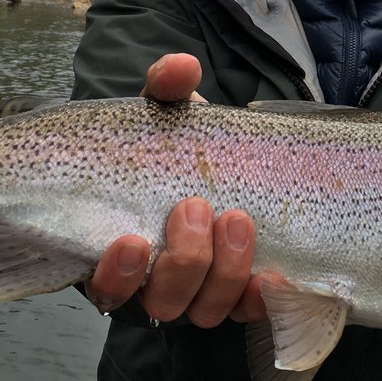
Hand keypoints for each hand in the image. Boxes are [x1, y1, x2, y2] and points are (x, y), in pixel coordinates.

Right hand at [84, 53, 264, 325]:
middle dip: (183, 261)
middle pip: (163, 302)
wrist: (226, 160)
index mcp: (123, 250)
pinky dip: (261, 297)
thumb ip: (167, 88)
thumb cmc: (179, 143)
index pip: (107, 288)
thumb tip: (181, 67)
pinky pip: (251, 312)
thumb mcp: (169, 112)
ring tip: (236, 219)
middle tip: (196, 207)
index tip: (132, 239)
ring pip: (206, 311)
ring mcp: (201, 293)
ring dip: (222, 272)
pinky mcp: (242, 295)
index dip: (117, 275)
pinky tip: (274, 274)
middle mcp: (157, 283)